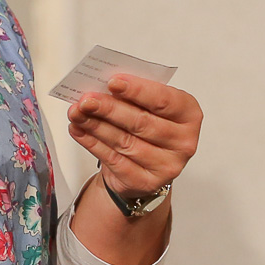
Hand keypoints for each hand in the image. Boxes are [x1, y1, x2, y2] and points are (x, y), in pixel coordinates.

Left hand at [67, 75, 201, 198]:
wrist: (143, 163)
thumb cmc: (146, 124)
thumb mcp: (146, 104)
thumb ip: (131, 95)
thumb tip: (101, 86)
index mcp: (188, 114)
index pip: (164, 100)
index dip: (138, 90)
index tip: (113, 82)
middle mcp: (183, 141)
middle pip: (141, 122)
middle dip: (109, 109)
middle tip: (86, 99)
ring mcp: (167, 166)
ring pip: (125, 142)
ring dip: (95, 125)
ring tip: (76, 112)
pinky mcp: (146, 182)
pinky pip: (114, 160)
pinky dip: (92, 143)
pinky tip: (78, 130)